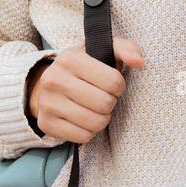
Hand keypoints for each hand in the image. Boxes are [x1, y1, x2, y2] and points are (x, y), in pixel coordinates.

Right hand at [26, 36, 145, 143]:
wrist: (48, 84)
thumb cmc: (85, 67)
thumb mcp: (103, 50)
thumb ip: (126, 49)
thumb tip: (139, 62)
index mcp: (70, 58)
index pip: (113, 81)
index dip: (119, 86)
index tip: (111, 84)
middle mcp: (54, 79)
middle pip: (105, 104)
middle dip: (111, 102)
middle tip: (104, 97)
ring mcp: (48, 103)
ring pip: (95, 123)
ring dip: (102, 118)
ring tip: (95, 108)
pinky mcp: (46, 124)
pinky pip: (83, 137)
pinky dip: (89, 131)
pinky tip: (84, 119)